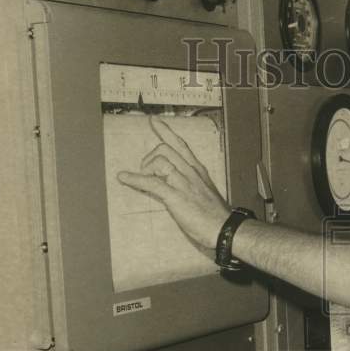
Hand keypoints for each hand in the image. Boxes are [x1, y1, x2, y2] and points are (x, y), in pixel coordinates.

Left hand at [117, 116, 231, 251]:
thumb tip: (175, 185)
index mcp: (198, 171)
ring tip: (141, 180)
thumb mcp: (206, 194)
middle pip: (165, 149)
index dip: (166, 131)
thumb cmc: (216, 216)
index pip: (181, 145)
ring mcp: (183, 183)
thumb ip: (191, 186)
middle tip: (145, 171)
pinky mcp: (176, 196)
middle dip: (149, 158)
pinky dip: (135, 179)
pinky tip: (124, 178)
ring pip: (159, 161)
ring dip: (145, 169)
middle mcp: (190, 172)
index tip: (154, 121)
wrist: (225, 229)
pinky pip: (152, 182)